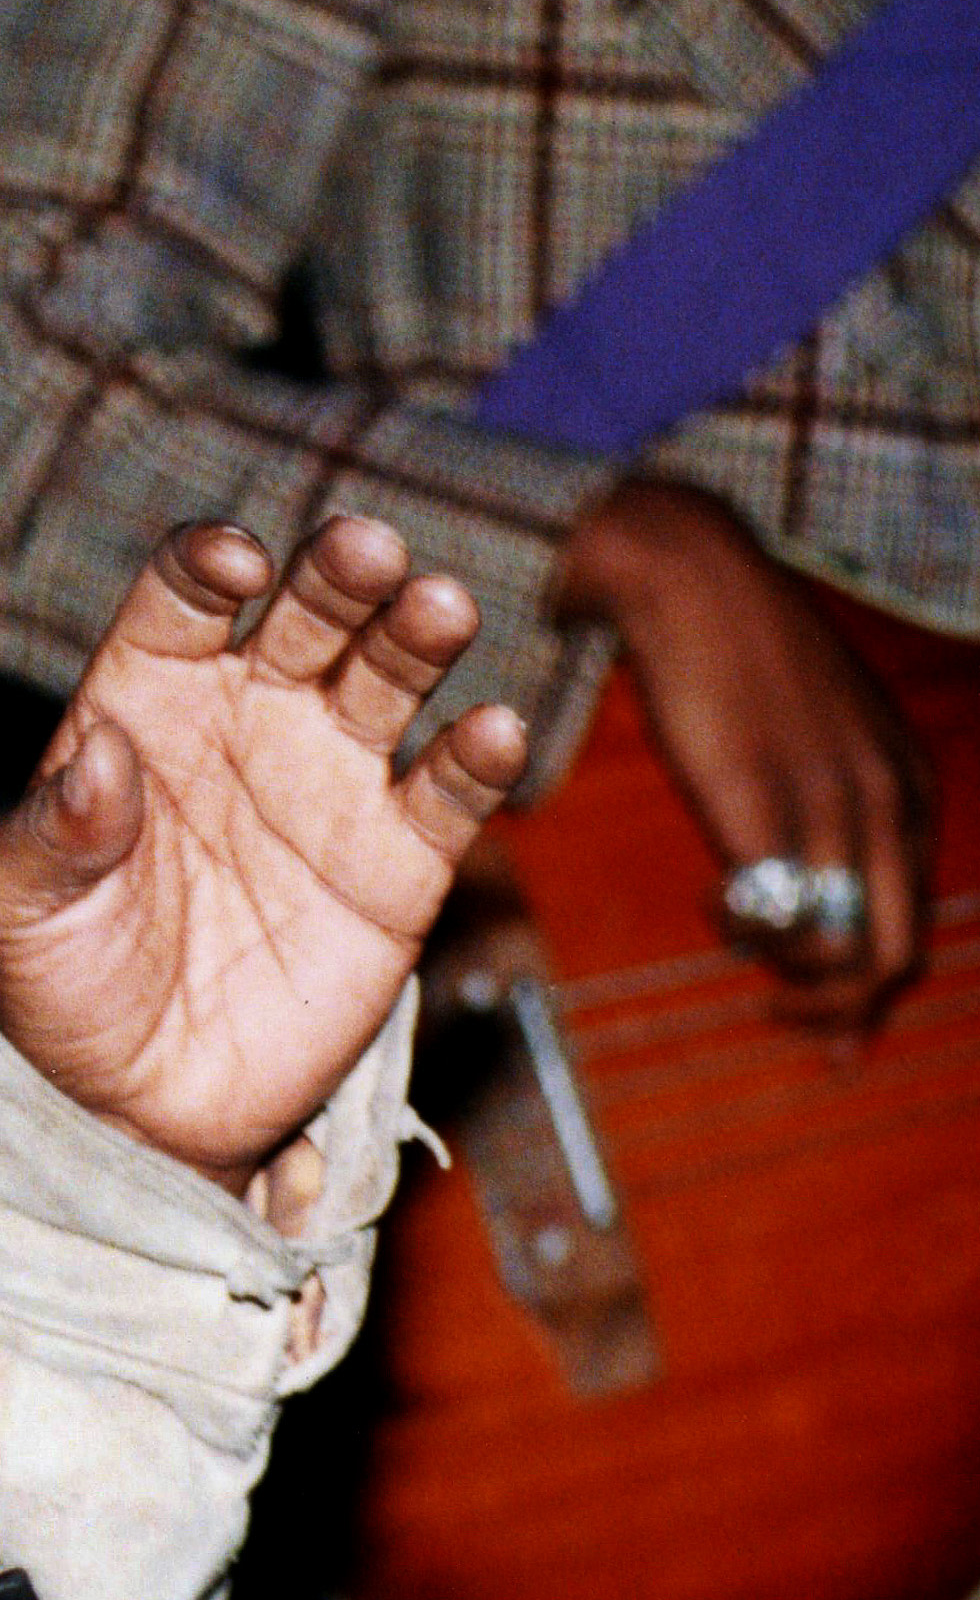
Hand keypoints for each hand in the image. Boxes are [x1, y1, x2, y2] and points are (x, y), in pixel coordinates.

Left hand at [0, 517, 522, 1198]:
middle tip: (367, 549)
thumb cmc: (59, 980)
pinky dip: (478, 759)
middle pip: (303, 617)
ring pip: (387, 678)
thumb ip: (51, 833)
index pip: (181, 603)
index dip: (206, 569)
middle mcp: (246, 718)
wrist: (136, 1098)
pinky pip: (447, 795)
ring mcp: (328, 781)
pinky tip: (493, 732)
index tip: (232, 563)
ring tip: (439, 606)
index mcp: (144, 699)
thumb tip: (92, 760)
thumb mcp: (19, 906)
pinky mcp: (399, 863)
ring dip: (416, 634)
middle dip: (335, 575)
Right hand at [555, 476, 932, 1022]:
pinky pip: (783, 917)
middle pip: (896, 953)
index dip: (876, 985)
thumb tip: (803, 866)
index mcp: (907, 784)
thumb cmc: (734, 645)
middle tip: (796, 1027)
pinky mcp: (760, 803)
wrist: (686, 571)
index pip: (914, 917)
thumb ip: (829, 793)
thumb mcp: (815, 726)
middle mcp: (885, 802)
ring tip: (749, 967)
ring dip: (800, 989)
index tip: (836, 1023)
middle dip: (847, 1011)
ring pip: (846, 951)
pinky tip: (718, 912)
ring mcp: (826, 804)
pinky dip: (754, 938)